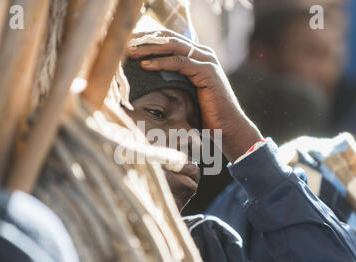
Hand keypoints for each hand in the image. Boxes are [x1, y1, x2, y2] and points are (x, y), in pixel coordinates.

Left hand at [127, 30, 262, 162]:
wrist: (228, 128)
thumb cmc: (206, 115)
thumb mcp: (186, 94)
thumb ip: (174, 82)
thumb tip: (149, 81)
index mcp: (198, 56)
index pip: (170, 41)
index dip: (150, 40)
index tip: (130, 46)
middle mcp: (204, 54)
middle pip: (170, 40)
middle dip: (147, 41)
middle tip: (127, 45)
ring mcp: (207, 61)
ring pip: (173, 47)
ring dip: (150, 48)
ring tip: (131, 53)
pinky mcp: (207, 71)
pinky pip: (180, 62)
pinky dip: (161, 62)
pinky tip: (145, 65)